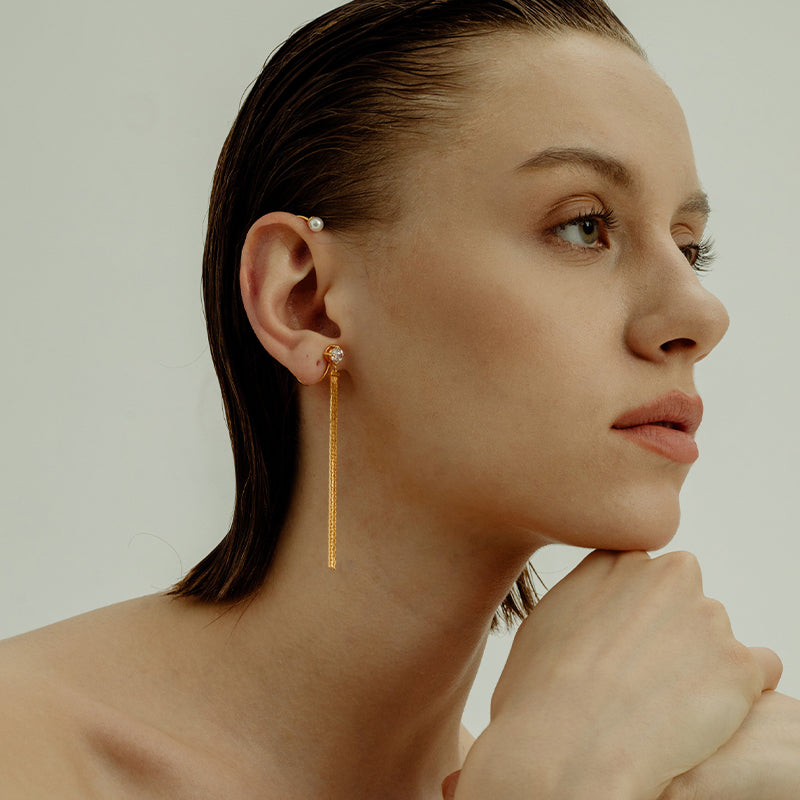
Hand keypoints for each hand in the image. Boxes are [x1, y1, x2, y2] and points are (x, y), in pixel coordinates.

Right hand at [450, 550, 780, 799]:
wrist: (565, 745)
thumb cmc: (538, 694)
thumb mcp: (544, 620)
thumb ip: (582, 598)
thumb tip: (596, 609)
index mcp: (616, 559)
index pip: (643, 575)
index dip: (632, 616)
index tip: (619, 649)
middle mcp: (665, 574)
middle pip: (683, 598)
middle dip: (672, 632)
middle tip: (643, 679)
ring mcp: (706, 615)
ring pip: (718, 637)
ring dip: (702, 666)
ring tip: (663, 709)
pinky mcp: (739, 664)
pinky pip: (760, 670)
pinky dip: (742, 695)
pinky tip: (704, 720)